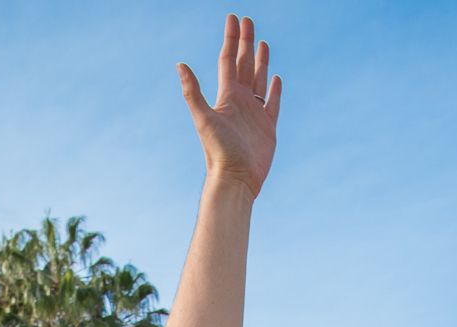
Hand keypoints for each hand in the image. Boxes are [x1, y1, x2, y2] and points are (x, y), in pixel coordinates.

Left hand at [177, 14, 283, 194]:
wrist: (235, 180)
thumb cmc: (218, 151)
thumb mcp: (203, 117)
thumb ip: (193, 91)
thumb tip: (180, 64)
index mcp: (226, 96)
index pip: (228, 60)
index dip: (230, 38)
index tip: (233, 17)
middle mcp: (239, 101)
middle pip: (243, 64)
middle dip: (245, 42)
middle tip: (248, 20)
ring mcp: (254, 113)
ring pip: (258, 79)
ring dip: (260, 61)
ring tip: (262, 42)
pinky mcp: (268, 127)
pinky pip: (272, 103)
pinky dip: (275, 90)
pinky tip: (276, 77)